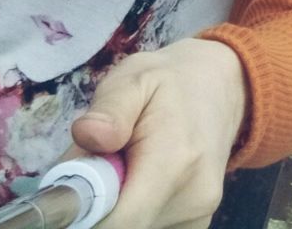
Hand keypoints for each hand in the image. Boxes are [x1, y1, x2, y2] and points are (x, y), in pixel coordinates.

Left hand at [68, 38, 246, 228]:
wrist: (220, 89)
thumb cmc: (168, 83)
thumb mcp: (134, 78)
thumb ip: (110, 108)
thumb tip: (87, 135)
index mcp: (174, 161)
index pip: (119, 222)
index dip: (84, 214)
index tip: (71, 191)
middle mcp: (192, 199)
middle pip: (122, 228)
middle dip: (98, 206)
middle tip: (99, 167)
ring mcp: (199, 217)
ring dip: (117, 208)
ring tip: (124, 169)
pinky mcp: (197, 225)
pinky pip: (150, 227)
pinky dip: (135, 211)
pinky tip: (141, 183)